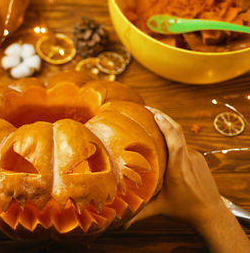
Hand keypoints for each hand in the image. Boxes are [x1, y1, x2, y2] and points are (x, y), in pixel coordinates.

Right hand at [125, 108, 249, 252]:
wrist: (211, 213)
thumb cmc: (184, 209)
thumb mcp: (161, 209)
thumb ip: (140, 213)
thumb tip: (120, 223)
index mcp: (178, 167)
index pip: (175, 139)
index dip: (165, 124)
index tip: (154, 113)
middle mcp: (188, 158)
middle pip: (178, 131)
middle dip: (163, 116)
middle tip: (147, 108)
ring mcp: (195, 157)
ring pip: (180, 138)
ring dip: (167, 128)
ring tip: (151, 121)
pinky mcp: (199, 158)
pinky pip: (184, 145)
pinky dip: (173, 138)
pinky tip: (163, 140)